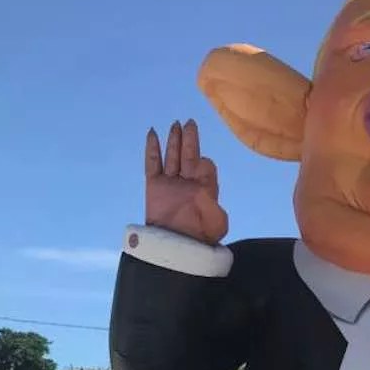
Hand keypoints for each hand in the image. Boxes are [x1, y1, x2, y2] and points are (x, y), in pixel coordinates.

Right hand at [145, 120, 227, 243]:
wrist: (176, 247)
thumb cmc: (200, 237)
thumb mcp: (217, 221)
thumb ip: (214, 199)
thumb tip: (204, 182)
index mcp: (204, 189)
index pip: (205, 167)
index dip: (205, 164)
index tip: (202, 164)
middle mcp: (187, 183)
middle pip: (189, 155)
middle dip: (190, 139)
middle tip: (190, 122)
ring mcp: (170, 183)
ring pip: (172, 156)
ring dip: (174, 140)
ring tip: (176, 124)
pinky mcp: (154, 186)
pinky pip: (152, 163)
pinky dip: (152, 148)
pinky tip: (152, 133)